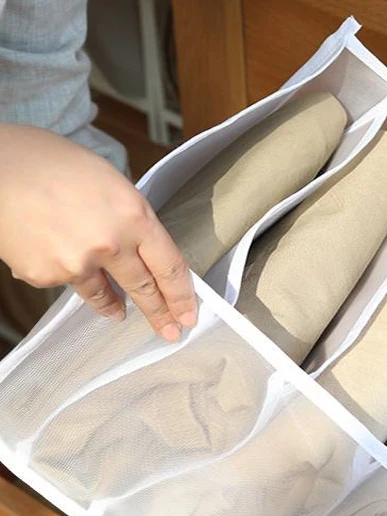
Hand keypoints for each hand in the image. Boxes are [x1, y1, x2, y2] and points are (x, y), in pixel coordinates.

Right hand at [0, 124, 196, 340]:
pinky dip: (66, 273)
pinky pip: (67, 282)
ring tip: (119, 312)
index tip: (189, 314)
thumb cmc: (45, 161)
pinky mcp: (47, 275)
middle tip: (171, 332)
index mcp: (133, 215)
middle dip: (160, 315)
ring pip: (105, 293)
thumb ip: (130, 218)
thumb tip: (143, 246)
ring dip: (114, 305)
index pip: (170, 266)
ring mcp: (77, 263)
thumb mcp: (107, 181)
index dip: (182, 296)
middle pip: (146, 289)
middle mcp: (110, 243)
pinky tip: (55, 253)